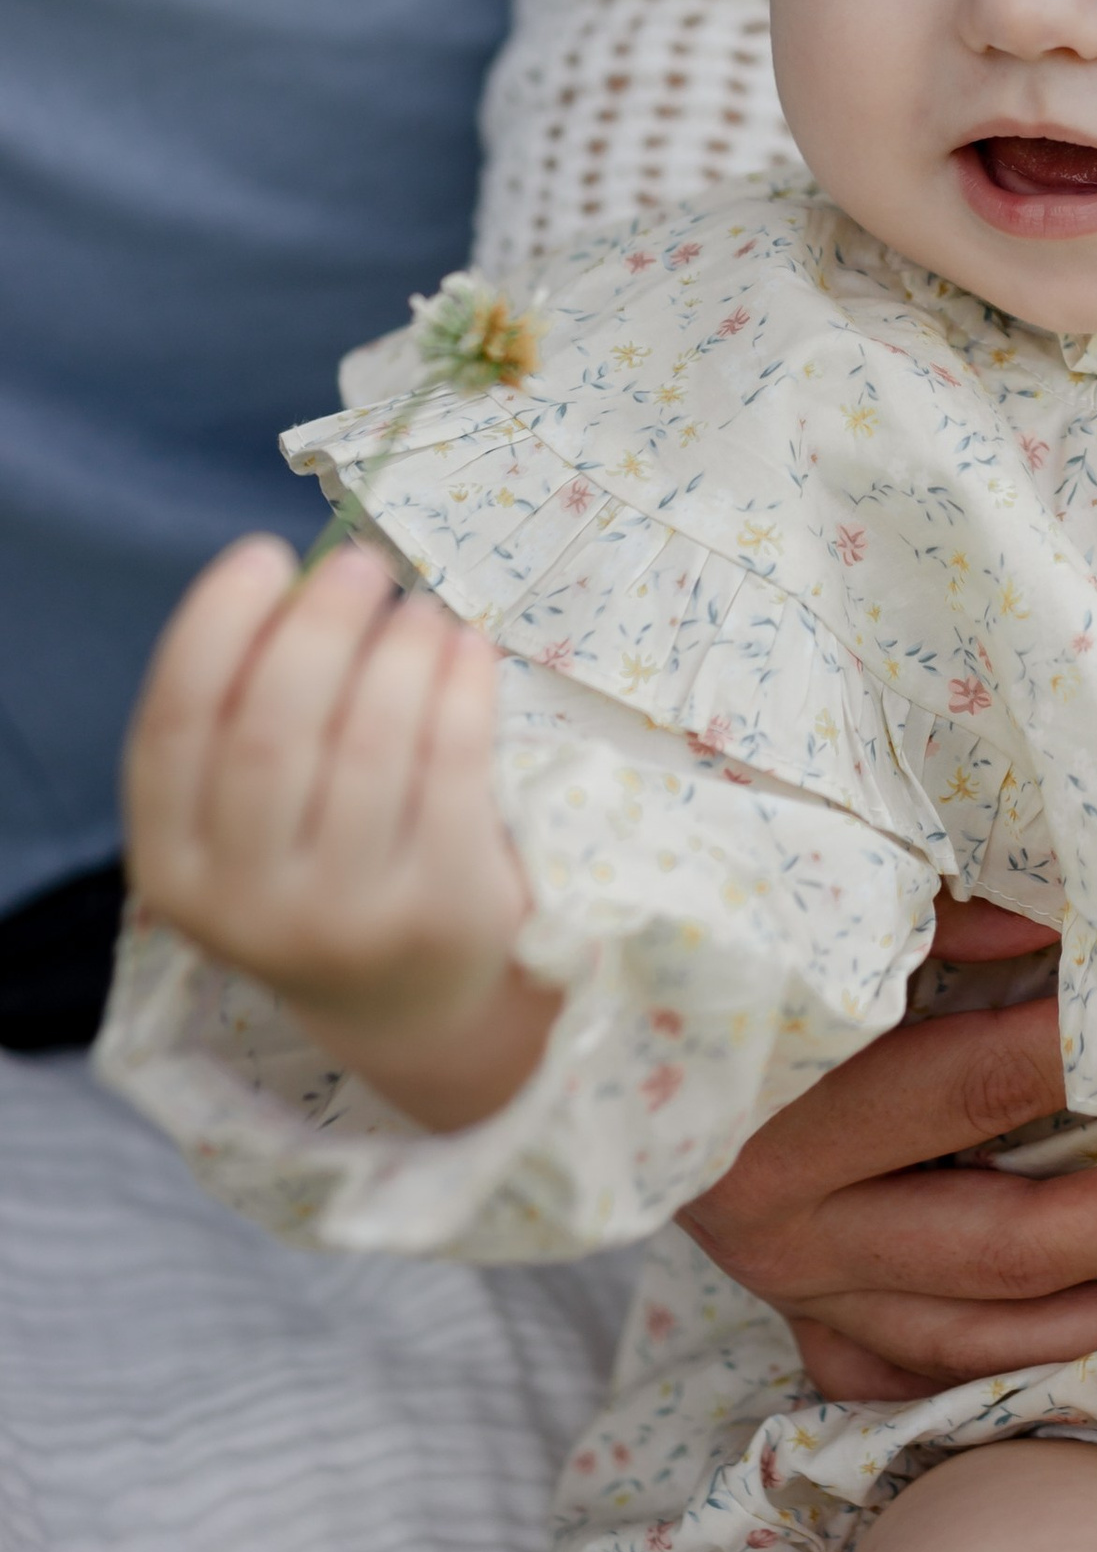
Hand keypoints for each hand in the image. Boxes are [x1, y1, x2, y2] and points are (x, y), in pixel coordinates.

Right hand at [123, 535, 554, 1128]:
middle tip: (361, 566)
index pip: (175, 727)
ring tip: (419, 610)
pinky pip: (454, 770)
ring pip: (370, 745)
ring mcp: (346, 918)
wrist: (408, 997)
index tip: (263, 554)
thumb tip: (301, 581)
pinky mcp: (442, 911)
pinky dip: (461, 690)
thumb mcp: (250, 819)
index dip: (216, 626)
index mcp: (173, 867)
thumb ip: (250, 716)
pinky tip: (467, 649)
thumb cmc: (321, 863)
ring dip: (399, 651)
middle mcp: (247, 905)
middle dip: (320, 627)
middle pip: (274, 733)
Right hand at [679, 896, 1096, 1397]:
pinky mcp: (816, 1335)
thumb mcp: (825, 909)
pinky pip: (942, 1382)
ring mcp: (799, 1296)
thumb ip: (944, 922)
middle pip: (1010, 1239)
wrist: (584, 1031)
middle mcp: (783, 1223)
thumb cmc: (733, 942)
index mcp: (779, 1107)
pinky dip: (1044, 1370)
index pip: (977, 1084)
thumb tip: (1071, 926)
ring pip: (987, 1339)